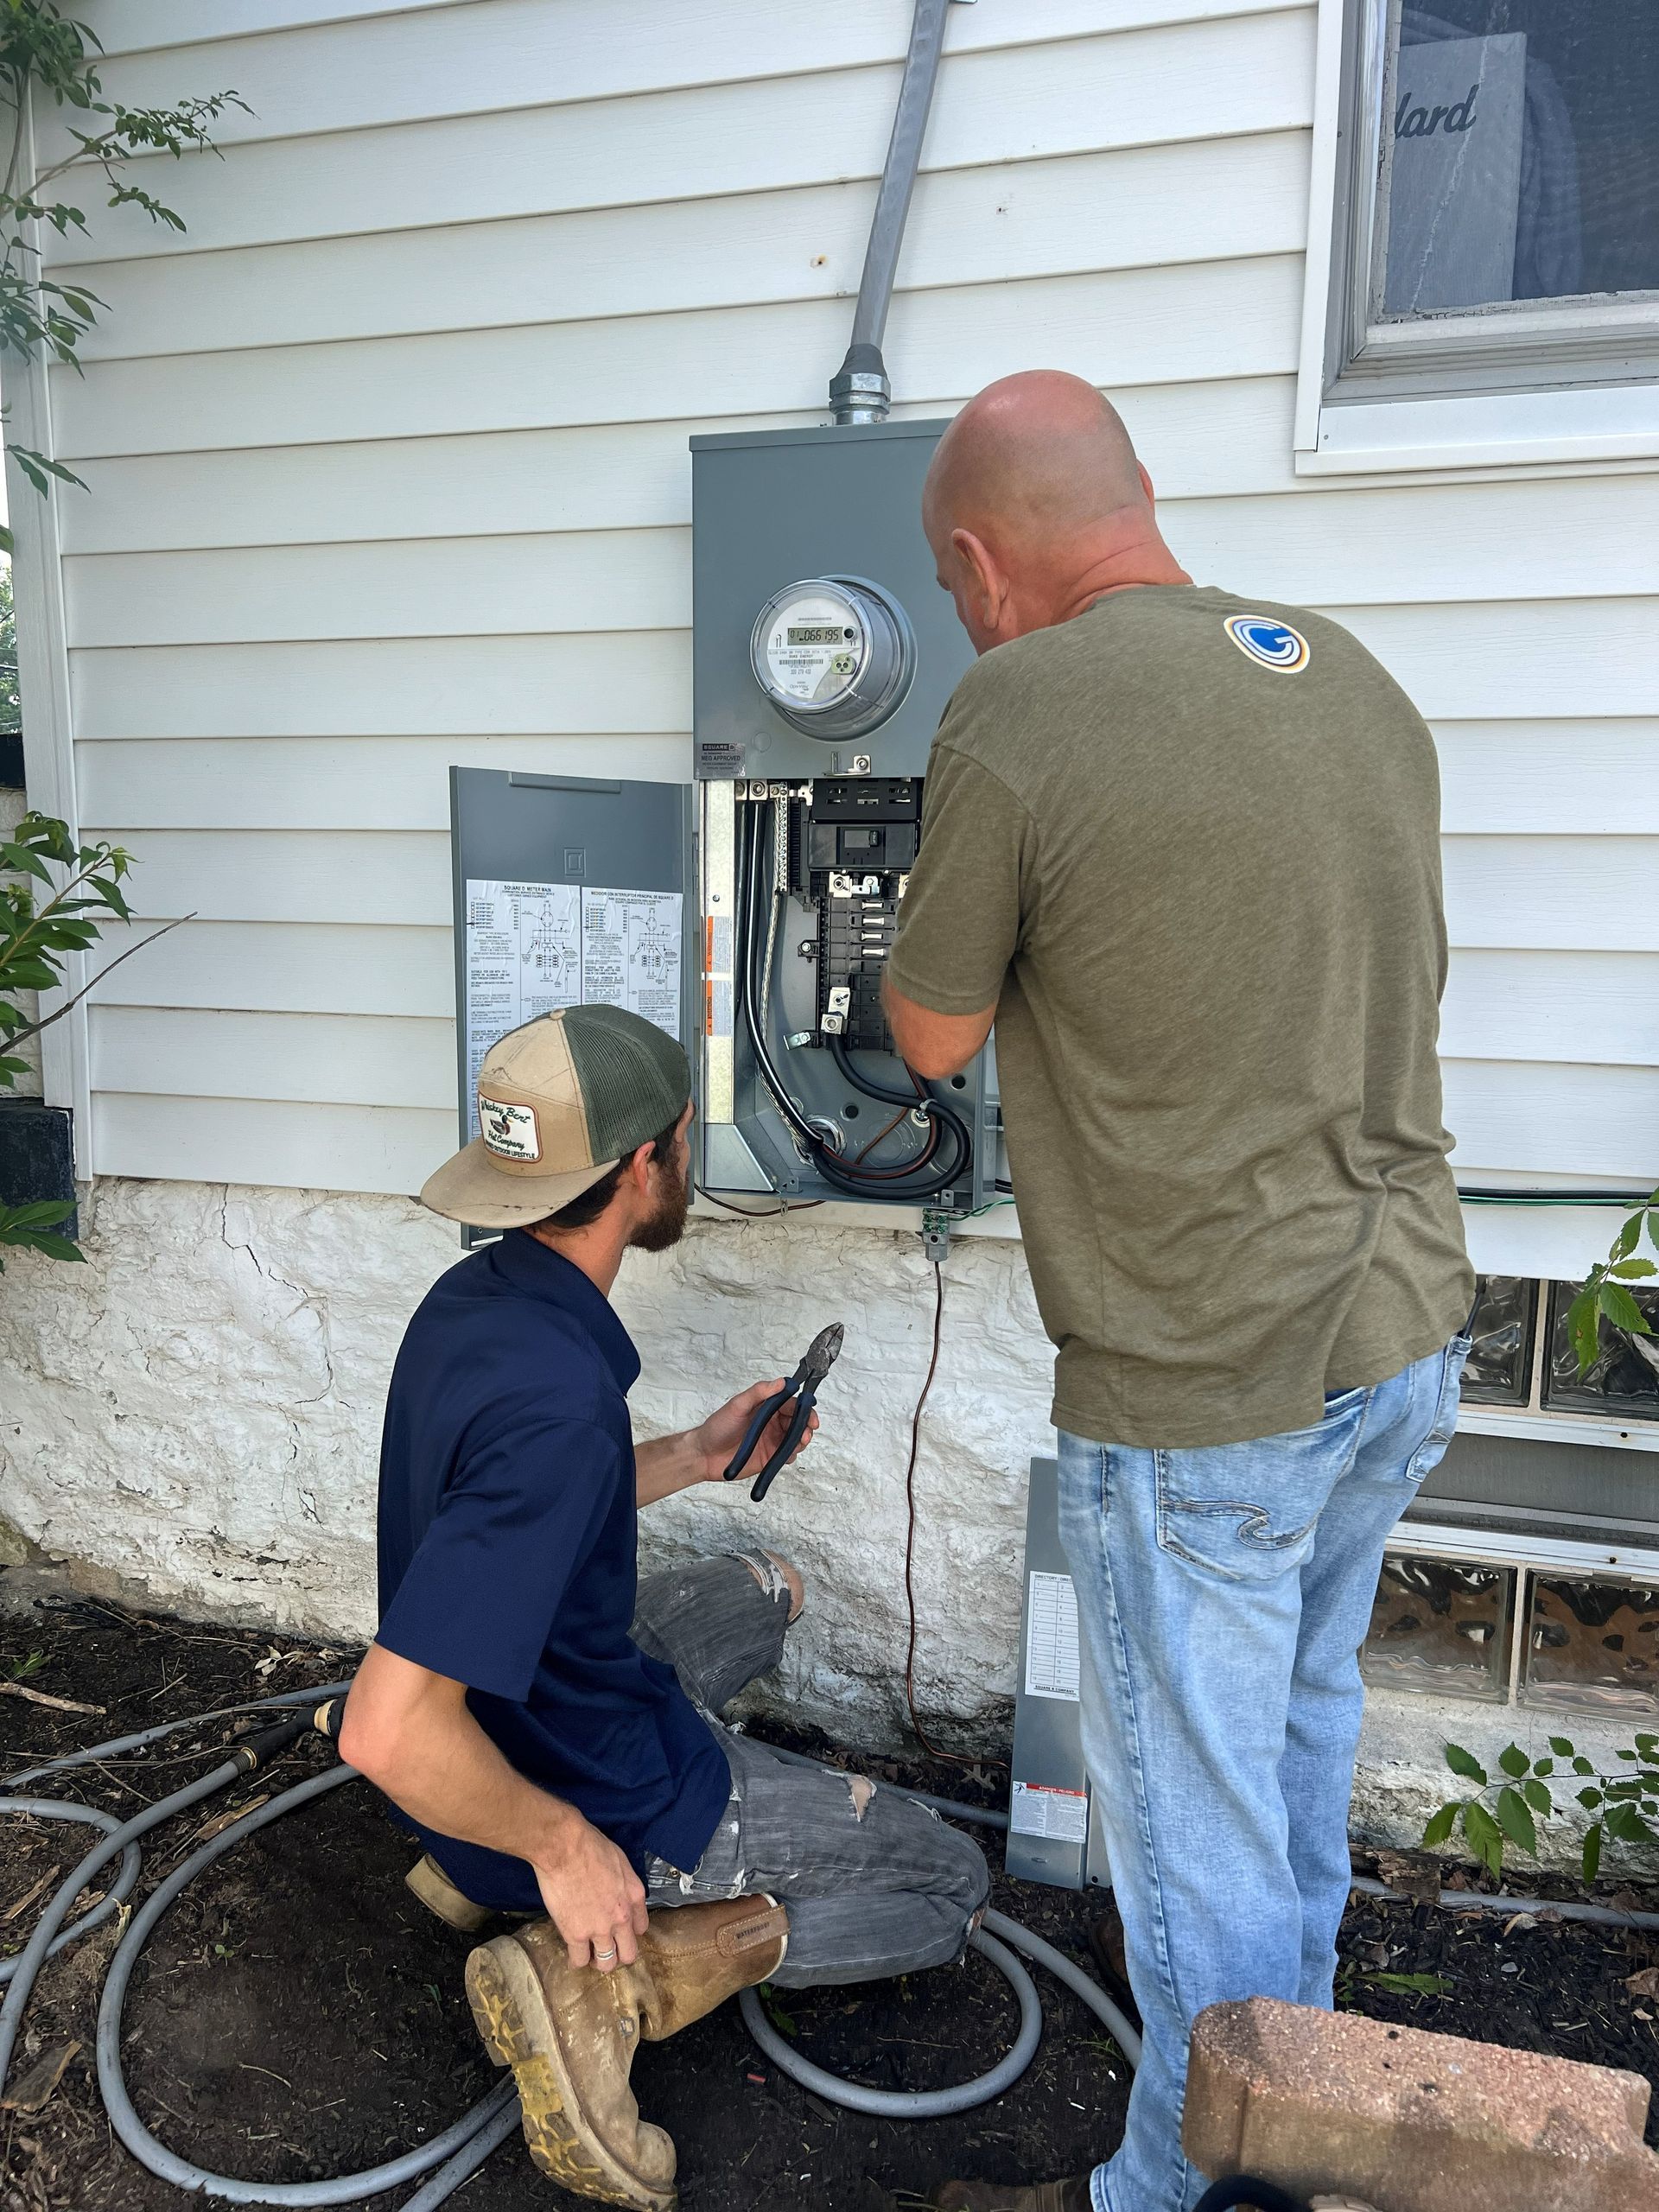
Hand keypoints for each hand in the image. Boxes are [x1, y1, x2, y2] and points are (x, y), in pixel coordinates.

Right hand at [533, 1813, 648, 1972]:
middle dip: (618, 1954)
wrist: (566, 1848)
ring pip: (606, 1964)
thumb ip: (624, 1882)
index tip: (618, 1930)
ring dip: (598, 1961)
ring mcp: (599, 1929)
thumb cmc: (590, 1845)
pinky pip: (579, 1960)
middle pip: (629, 1953)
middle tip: (606, 1948)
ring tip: (589, 1954)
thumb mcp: (620, 1860)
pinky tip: (572, 1955)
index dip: (629, 1932)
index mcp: (635, 1896)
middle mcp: (622, 1918)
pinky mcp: (575, 1935)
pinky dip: (576, 1961)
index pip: (641, 1928)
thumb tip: (617, 1889)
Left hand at [693, 1378, 818, 1485]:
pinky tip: (786, 1455)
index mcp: (765, 1407)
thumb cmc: (717, 1427)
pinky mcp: (770, 1457)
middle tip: (807, 1431)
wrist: (704, 1455)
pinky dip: (791, 1455)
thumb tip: (781, 1382)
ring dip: (802, 1440)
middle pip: (797, 1421)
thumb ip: (759, 1392)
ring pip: (796, 1438)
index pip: (790, 1404)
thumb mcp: (737, 1405)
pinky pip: (787, 1455)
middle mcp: (771, 1423)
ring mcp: (771, 1440)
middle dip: (806, 1425)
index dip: (803, 1408)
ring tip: (799, 1443)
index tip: (809, 1414)